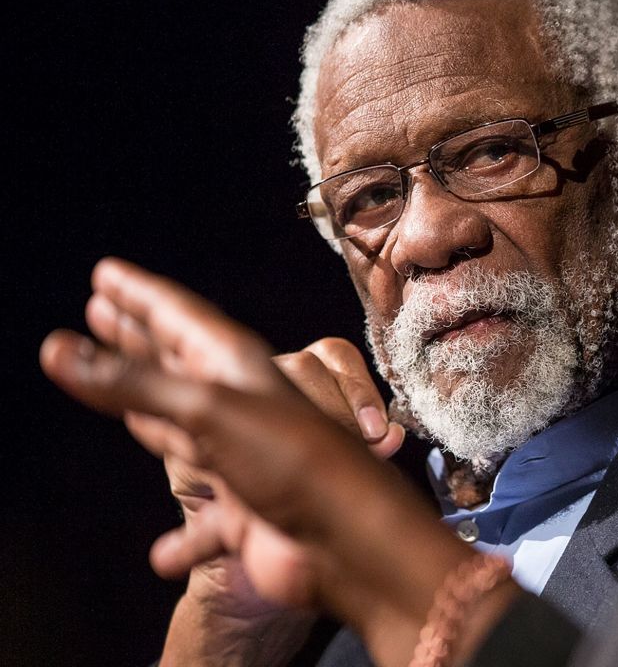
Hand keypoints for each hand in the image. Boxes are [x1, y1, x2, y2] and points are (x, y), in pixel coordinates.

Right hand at [41, 257, 499, 665]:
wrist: (351, 542)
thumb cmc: (296, 463)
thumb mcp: (210, 411)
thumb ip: (135, 384)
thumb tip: (59, 347)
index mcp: (240, 368)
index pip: (181, 318)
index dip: (141, 294)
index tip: (106, 271)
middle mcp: (242, 407)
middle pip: (178, 362)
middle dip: (140, 336)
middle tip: (101, 307)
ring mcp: (244, 460)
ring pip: (183, 429)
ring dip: (146, 410)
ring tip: (108, 386)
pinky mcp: (248, 514)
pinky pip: (204, 525)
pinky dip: (185, 538)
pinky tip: (162, 554)